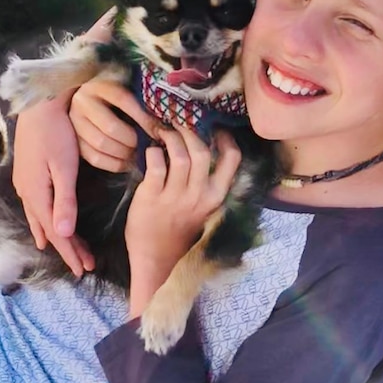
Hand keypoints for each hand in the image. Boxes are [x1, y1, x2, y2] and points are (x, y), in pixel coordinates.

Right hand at [12, 95, 94, 275]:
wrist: (39, 105)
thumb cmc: (56, 134)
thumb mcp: (63, 168)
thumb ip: (64, 201)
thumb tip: (63, 235)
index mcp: (37, 195)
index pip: (57, 233)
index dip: (71, 252)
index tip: (85, 269)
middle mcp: (27, 194)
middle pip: (49, 229)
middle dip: (67, 249)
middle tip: (84, 266)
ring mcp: (25, 185)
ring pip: (42, 220)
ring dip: (57, 237)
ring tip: (67, 253)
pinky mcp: (28, 176)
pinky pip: (37, 208)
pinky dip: (46, 222)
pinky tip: (48, 225)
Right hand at [69, 80, 159, 171]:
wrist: (89, 97)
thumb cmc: (116, 92)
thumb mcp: (126, 87)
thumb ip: (141, 99)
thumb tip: (164, 120)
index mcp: (99, 84)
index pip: (123, 99)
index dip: (143, 117)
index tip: (159, 129)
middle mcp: (82, 101)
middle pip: (110, 127)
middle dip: (133, 140)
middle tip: (147, 145)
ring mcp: (74, 121)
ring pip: (101, 144)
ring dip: (124, 153)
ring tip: (138, 154)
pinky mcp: (73, 140)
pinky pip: (94, 157)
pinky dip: (114, 164)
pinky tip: (127, 163)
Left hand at [126, 126, 241, 315]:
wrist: (157, 261)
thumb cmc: (180, 230)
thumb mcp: (203, 208)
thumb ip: (206, 183)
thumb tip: (201, 147)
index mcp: (215, 197)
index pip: (231, 160)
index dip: (225, 139)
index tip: (214, 127)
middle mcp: (198, 195)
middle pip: (202, 152)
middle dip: (190, 130)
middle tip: (179, 122)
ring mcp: (175, 197)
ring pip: (180, 155)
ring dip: (171, 137)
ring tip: (163, 132)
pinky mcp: (151, 198)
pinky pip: (155, 165)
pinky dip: (153, 152)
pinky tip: (151, 151)